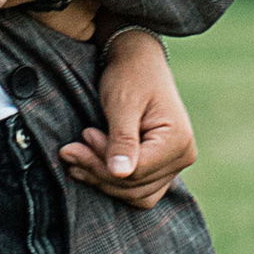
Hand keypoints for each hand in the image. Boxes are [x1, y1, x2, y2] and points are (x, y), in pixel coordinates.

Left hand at [60, 27, 194, 212]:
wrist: (138, 59)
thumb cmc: (131, 75)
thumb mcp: (123, 103)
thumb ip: (122, 139)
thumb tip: (121, 173)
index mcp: (179, 140)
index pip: (137, 172)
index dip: (104, 162)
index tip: (83, 136)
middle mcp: (182, 156)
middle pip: (134, 186)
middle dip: (98, 171)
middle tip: (70, 149)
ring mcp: (173, 164)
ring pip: (134, 194)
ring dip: (102, 180)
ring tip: (75, 158)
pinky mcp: (160, 166)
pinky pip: (136, 189)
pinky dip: (111, 181)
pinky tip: (87, 166)